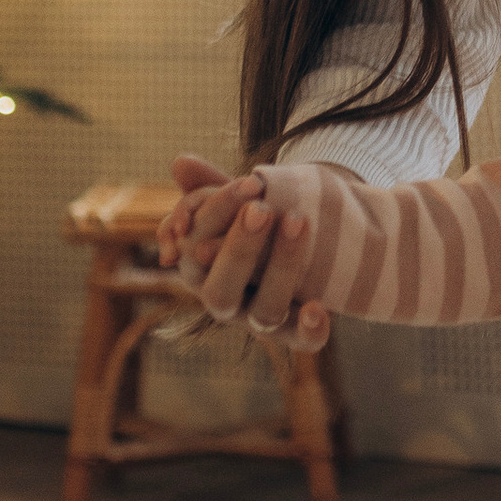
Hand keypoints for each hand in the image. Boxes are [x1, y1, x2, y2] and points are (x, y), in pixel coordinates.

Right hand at [161, 151, 332, 342]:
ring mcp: (258, 320)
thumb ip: (210, 186)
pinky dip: (310, 329)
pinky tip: (319, 308)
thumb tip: (181, 160)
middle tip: (261, 208)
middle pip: (220, 289)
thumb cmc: (252, 225)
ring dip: (281, 268)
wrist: (297, 245)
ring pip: (264, 311)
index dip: (217, 214)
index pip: (195, 246)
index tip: (250, 183)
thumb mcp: (235, 204)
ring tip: (298, 222)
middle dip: (239, 249)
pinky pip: (301, 340)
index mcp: (199, 270)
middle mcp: (223, 301)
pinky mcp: (295, 331)